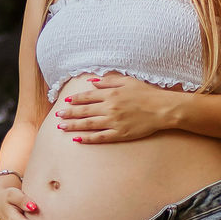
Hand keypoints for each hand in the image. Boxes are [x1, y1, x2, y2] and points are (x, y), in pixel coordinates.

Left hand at [56, 73, 174, 143]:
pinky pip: (100, 137)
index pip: (88, 96)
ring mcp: (113, 122)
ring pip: (88, 124)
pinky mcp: (120, 134)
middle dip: (69, 113)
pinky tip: (78, 138)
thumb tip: (93, 82)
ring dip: (73, 125)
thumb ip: (108, 81)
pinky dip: (88, 138)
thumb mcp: (128, 81)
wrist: (162, 109)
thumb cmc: (147, 93)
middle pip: (84, 111)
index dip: (75, 99)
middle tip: (58, 115)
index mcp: (111, 93)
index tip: (65, 101)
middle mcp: (109, 107)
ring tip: (61, 126)